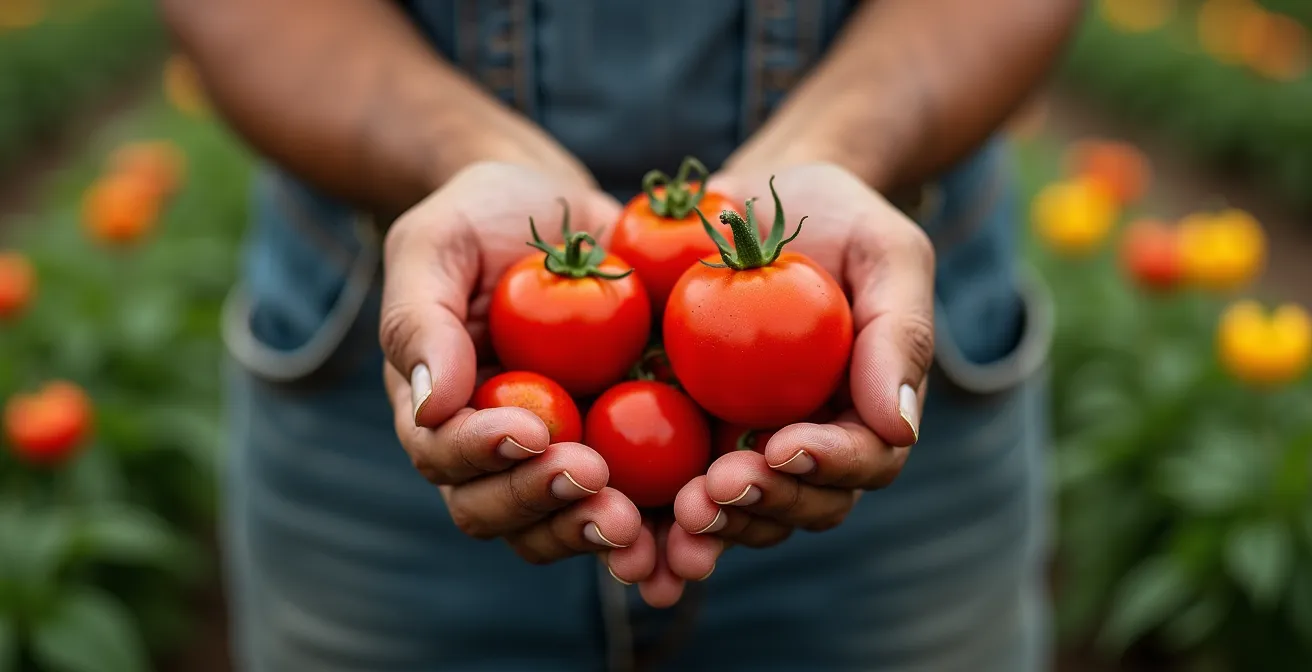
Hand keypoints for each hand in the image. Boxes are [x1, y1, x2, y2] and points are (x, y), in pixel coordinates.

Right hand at [378, 162, 656, 583]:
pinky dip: (671, 520)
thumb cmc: (482, 218)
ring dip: (604, 535)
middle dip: (548, 509)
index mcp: (444, 412)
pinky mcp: (630, 448)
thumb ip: (421, 320)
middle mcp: (500, 451)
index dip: (482, 456)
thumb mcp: (436, 244)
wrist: (563, 214)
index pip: (445, 457)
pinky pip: (649, 499)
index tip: (530, 431)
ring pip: (572, 523)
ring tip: (643, 529)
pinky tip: (702, 515)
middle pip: (506, 512)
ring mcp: (566, 455)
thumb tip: (432, 408)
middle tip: (596, 485)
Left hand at [667, 162, 935, 579]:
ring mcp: (745, 445)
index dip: (830, 465)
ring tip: (679, 512)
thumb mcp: (885, 251)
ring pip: (741, 512)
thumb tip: (899, 429)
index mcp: (864, 411)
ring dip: (714, 526)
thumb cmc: (835, 217)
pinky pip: (672, 488)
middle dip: (766, 506)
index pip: (864, 460)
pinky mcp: (685, 435)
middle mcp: (809, 442)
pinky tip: (624, 512)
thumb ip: (900, 333)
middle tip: (719, 488)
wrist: (751, 203)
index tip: (785, 447)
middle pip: (803, 503)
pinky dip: (656, 514)